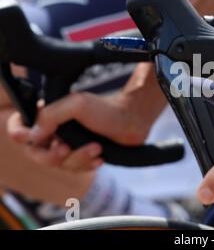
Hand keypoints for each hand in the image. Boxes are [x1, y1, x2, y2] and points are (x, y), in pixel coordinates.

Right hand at [7, 91, 155, 171]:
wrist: (134, 121)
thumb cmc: (107, 109)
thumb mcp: (77, 105)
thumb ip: (51, 116)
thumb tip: (32, 136)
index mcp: (49, 115)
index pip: (21, 126)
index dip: (19, 133)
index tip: (25, 137)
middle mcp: (55, 131)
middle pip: (38, 153)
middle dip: (52, 155)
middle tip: (66, 149)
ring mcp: (69, 144)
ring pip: (59, 164)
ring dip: (78, 158)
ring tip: (96, 148)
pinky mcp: (83, 155)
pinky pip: (76, 169)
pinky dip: (87, 164)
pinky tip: (99, 158)